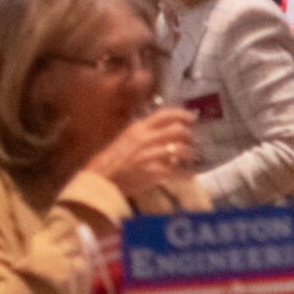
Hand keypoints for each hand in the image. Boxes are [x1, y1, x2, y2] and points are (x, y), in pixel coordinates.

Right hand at [83, 107, 197, 200]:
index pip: (166, 114)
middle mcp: (147, 139)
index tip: (192, 117)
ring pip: (181, 149)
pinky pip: (176, 172)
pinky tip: (190, 175)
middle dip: (189, 136)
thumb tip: (166, 126)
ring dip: (189, 154)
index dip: (182, 114)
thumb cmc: (112, 159)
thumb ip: (145, 130)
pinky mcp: (153, 172)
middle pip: (179, 130)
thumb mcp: (127, 137)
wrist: (101, 180)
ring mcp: (151, 155)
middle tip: (191, 141)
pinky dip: (185, 174)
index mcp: (140, 128)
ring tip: (188, 158)